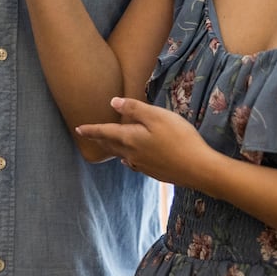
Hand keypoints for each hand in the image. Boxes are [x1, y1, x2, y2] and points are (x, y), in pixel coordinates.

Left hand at [75, 97, 212, 187]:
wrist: (198, 169)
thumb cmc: (179, 138)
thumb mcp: (157, 116)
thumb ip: (134, 109)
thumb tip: (113, 103)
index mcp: (130, 139)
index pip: (105, 132)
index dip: (91, 130)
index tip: (77, 129)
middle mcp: (132, 154)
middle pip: (111, 145)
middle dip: (99, 139)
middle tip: (88, 135)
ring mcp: (143, 166)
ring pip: (122, 155)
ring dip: (112, 149)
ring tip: (107, 145)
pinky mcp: (155, 173)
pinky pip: (134, 164)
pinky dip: (127, 158)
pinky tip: (130, 160)